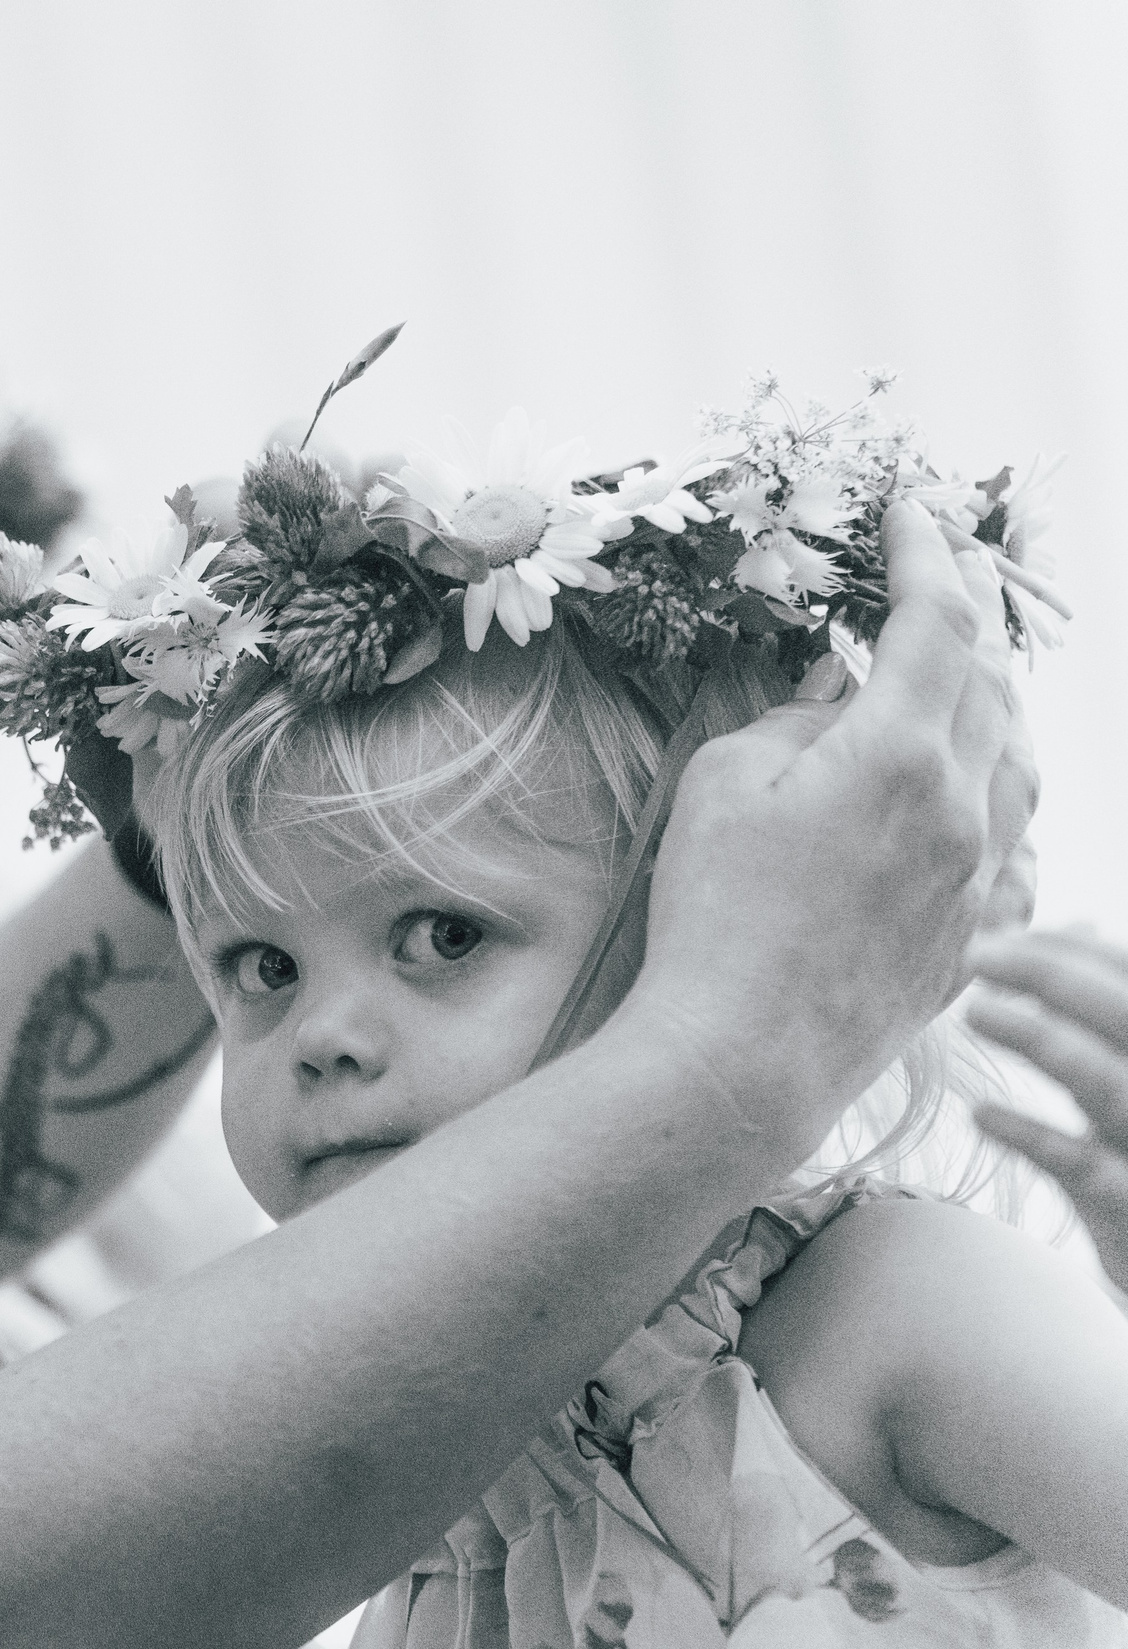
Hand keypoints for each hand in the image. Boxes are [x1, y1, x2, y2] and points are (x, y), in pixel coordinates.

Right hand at [628, 500, 1026, 1134]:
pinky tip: (967, 797)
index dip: (928, 553)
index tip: (910, 509)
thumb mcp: (723, 782)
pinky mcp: (977, 933)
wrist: (745, 1053)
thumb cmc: (715, 914)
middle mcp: (965, 807)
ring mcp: (983, 875)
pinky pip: (1015, 841)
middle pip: (992, 681)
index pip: (938, 621)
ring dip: (990, 704)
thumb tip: (836, 697)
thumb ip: (792, 719)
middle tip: (936, 577)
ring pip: (1018, 760)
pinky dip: (996, 796)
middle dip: (966, 617)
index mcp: (899, 754)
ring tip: (955, 680)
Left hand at [967, 929, 1127, 1284]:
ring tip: (976, 1012)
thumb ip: (1105, 1018)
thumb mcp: (1126, 1083)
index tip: (1003, 937)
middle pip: (1125, 1014)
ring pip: (1106, 1080)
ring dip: (1040, 1039)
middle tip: (975, 954)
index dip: (1074, 950)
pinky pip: (1081, 1164)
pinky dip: (1030, 1135)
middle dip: (1053, 974)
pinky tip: (982, 1116)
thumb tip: (1073, 925)